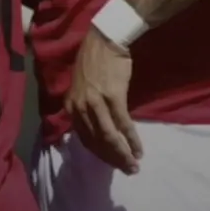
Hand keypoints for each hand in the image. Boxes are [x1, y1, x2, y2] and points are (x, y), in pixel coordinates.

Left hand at [66, 26, 142, 173]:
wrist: (105, 40)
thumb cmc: (95, 62)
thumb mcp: (82, 88)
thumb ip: (85, 108)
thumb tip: (97, 129)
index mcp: (71, 105)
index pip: (84, 138)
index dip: (100, 154)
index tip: (112, 162)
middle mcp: (80, 106)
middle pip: (96, 141)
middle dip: (112, 159)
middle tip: (127, 170)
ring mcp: (95, 102)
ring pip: (109, 137)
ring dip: (123, 154)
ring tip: (134, 164)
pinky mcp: (113, 97)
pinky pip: (123, 125)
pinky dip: (131, 140)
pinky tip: (138, 149)